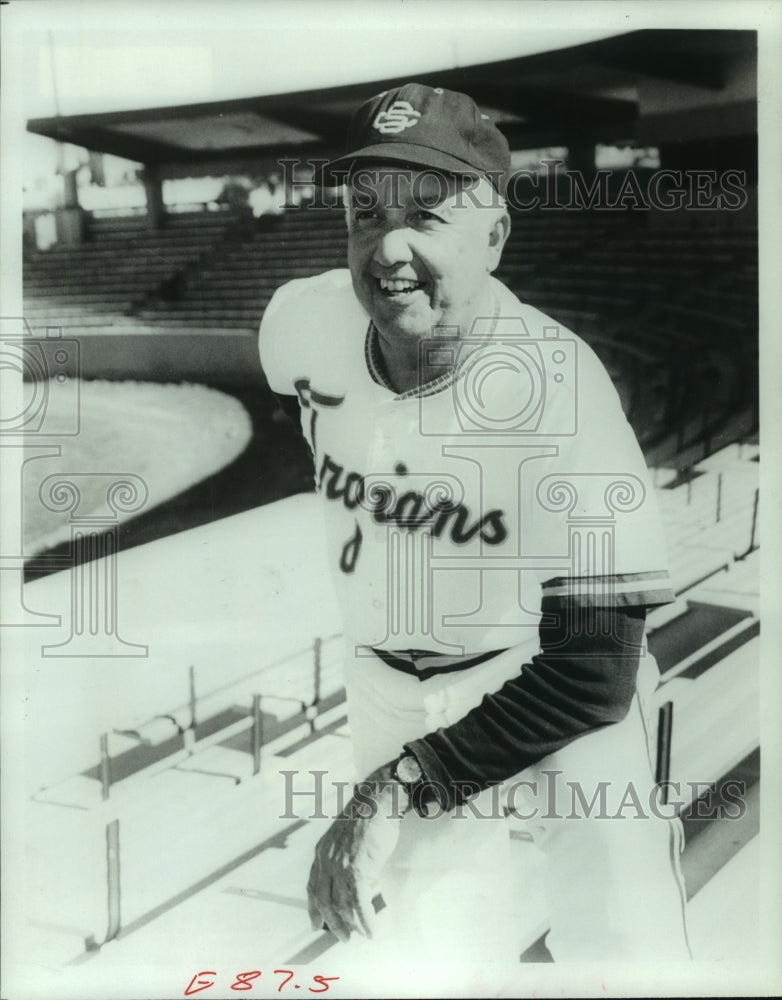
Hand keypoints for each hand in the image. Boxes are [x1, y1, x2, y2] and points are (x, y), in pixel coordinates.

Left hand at [307, 761, 406, 941]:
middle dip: (332, 922)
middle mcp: (327, 860)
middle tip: (342, 936)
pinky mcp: (358, 869)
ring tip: (359, 934)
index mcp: (322, 851)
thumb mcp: (346, 836)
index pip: (312, 886)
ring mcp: (341, 865)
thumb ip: (343, 855)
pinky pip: (359, 903)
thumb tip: (352, 877)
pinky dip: (365, 920)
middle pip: (323, 900)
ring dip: (350, 924)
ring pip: (341, 905)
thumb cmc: (368, 816)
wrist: (378, 800)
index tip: (316, 923)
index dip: (313, 907)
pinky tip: (370, 930)